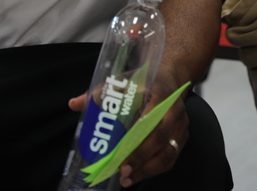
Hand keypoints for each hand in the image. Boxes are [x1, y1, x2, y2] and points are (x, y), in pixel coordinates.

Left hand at [66, 73, 188, 186]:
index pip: (151, 119)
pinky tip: (138, 175)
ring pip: (169, 153)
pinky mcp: (182, 136)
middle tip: (123, 171)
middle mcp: (175, 111)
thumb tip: (74, 104)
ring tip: (128, 179)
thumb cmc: (145, 81)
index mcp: (161, 95)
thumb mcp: (123, 80)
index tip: (122, 154)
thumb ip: (99, 93)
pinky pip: (171, 157)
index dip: (138, 139)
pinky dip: (155, 169)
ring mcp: (181, 125)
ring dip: (148, 169)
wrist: (170, 78)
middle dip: (141, 159)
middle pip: (161, 140)